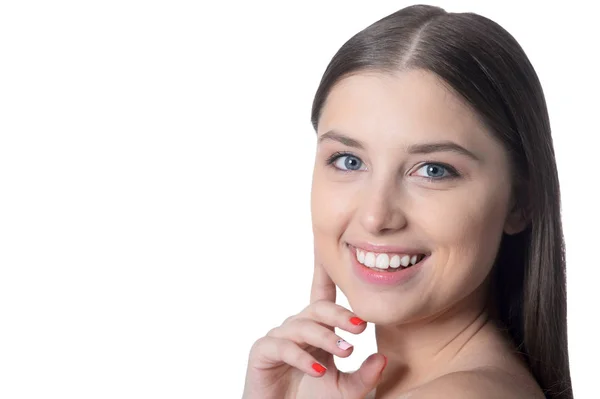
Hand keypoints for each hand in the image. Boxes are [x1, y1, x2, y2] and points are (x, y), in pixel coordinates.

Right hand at [242, 248, 386, 398]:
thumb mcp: (346, 392)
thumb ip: (364, 376)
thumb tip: (382, 358)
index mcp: (318, 330)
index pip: (324, 296)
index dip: (325, 270)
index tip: (329, 247)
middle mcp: (298, 328)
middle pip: (318, 308)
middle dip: (340, 315)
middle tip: (361, 327)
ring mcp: (280, 338)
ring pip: (303, 326)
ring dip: (326, 337)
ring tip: (346, 351)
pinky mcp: (263, 351)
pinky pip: (283, 345)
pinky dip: (301, 357)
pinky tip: (318, 369)